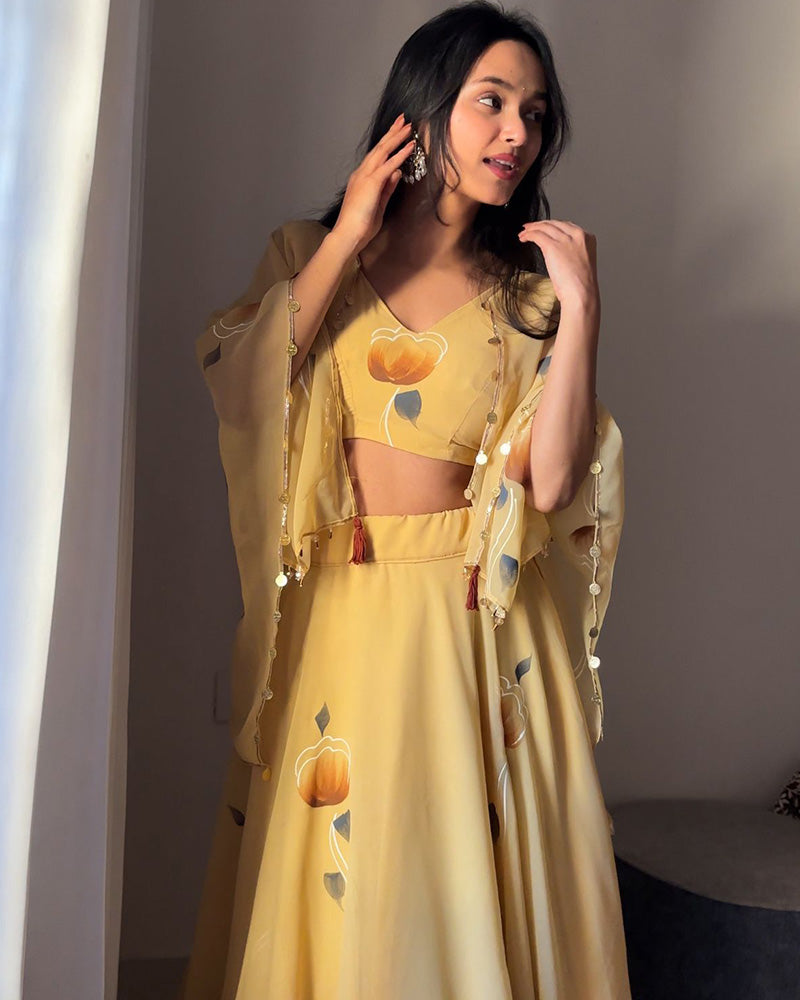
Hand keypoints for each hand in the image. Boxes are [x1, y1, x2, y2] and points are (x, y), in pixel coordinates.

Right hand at [331, 115, 414, 256]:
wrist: (348, 235)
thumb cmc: (360, 226)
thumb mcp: (378, 204)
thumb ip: (387, 188)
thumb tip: (397, 172)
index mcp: (361, 179)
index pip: (376, 157)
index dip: (387, 143)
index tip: (397, 133)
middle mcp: (362, 174)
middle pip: (379, 148)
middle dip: (392, 133)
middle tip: (403, 119)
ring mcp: (365, 177)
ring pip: (383, 151)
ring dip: (396, 138)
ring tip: (408, 126)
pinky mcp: (371, 183)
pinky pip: (388, 164)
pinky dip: (400, 154)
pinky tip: (409, 146)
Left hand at [518, 220, 598, 310]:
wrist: (581, 294)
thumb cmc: (580, 285)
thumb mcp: (580, 263)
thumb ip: (572, 252)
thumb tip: (558, 252)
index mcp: (587, 238)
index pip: (566, 226)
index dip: (551, 226)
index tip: (543, 229)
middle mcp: (577, 235)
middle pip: (554, 224)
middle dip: (540, 225)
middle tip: (529, 228)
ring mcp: (565, 239)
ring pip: (544, 227)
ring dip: (531, 229)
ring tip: (523, 234)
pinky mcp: (553, 246)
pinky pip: (537, 235)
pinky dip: (528, 235)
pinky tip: (523, 238)